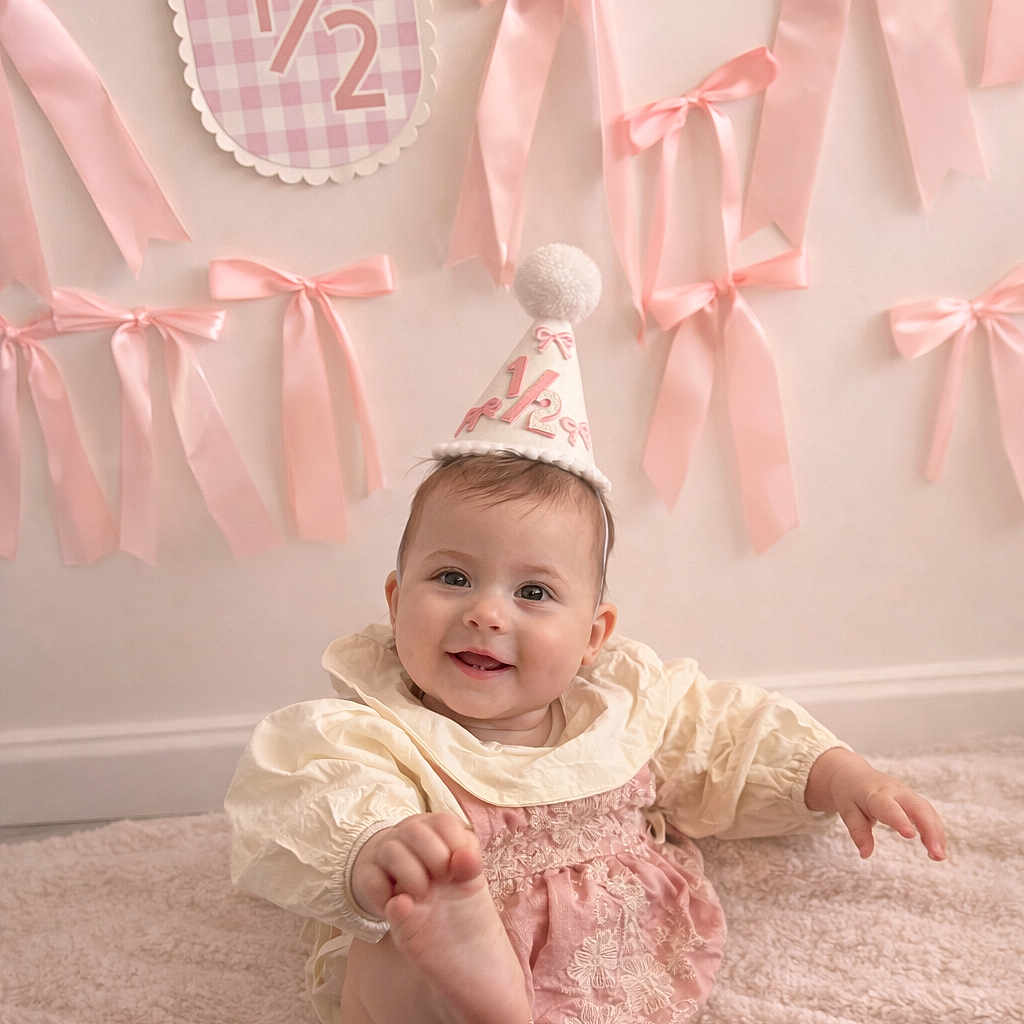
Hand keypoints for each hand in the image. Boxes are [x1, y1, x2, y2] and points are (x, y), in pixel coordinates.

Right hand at [350, 812, 479, 918]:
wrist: (407, 902)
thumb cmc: (441, 883)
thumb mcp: (460, 876)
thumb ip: (469, 867)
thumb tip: (469, 859)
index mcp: (433, 828)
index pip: (443, 822)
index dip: (456, 844)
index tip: (461, 868)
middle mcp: (407, 834)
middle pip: (416, 831)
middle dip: (434, 857)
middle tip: (444, 881)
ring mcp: (383, 853)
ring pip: (392, 851)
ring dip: (411, 875)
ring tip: (422, 895)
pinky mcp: (366, 877)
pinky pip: (371, 880)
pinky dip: (386, 896)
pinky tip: (401, 907)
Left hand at [806, 747, 947, 860]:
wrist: (853, 775)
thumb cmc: (849, 794)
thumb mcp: (847, 811)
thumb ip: (857, 831)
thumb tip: (865, 854)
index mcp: (875, 794)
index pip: (889, 807)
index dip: (900, 820)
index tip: (910, 835)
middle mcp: (895, 791)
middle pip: (918, 808)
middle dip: (931, 830)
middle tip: (938, 855)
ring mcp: (907, 794)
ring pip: (928, 811)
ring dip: (937, 833)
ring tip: (939, 857)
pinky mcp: (914, 799)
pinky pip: (929, 814)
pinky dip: (936, 830)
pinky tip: (936, 849)